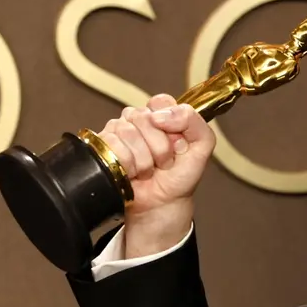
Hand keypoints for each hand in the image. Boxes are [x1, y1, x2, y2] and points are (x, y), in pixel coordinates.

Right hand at [97, 93, 214, 257]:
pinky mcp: (104, 147)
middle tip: (163, 161)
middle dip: (158, 146)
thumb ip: (193, 121)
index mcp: (162, 115)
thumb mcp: (202, 146)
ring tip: (149, 169)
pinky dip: (128, 164)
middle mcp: (140, 120)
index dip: (168, 123)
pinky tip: (134, 172)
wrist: (162, 204)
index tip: (176, 143)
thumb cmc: (180, 176)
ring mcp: (120, 132)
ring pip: (127, 131)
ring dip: (144, 159)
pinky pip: (112, 143)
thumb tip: (160, 114)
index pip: (159, 102)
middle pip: (143, 117)